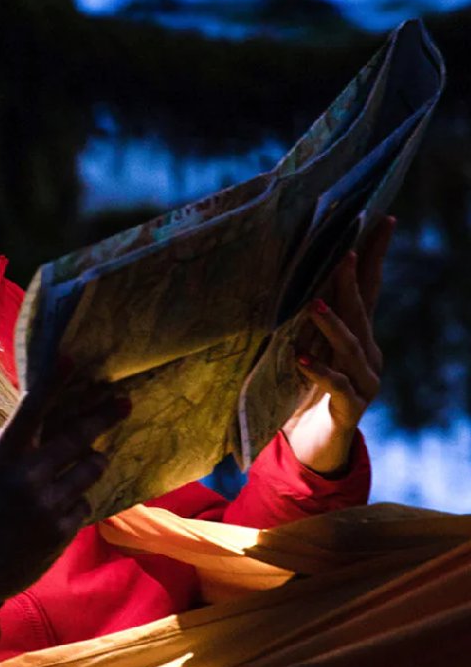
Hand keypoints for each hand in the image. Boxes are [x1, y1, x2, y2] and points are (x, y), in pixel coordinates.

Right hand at [0, 383, 129, 608]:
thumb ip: (20, 445)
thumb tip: (56, 416)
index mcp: (2, 454)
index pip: (31, 409)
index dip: (53, 382)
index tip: (73, 358)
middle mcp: (25, 475)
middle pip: (77, 436)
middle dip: (103, 416)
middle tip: (123, 402)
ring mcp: (45, 504)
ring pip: (90, 468)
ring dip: (92, 463)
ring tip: (84, 464)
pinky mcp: (61, 530)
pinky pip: (85, 503)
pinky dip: (77, 502)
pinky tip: (57, 511)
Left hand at [282, 215, 393, 474]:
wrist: (314, 446)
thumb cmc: (306, 391)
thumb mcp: (304, 348)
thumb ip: (303, 319)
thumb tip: (284, 274)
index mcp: (359, 337)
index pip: (369, 289)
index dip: (375, 256)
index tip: (382, 220)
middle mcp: (368, 356)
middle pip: (362, 312)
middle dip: (351, 282)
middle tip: (343, 254)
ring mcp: (363, 383)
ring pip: (351, 348)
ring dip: (333, 324)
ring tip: (314, 304)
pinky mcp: (349, 409)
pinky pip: (336, 386)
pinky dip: (319, 371)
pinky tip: (300, 359)